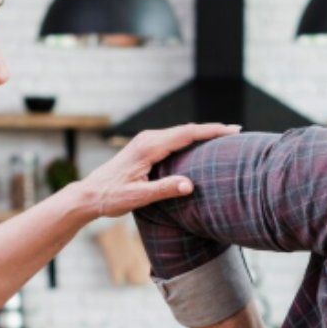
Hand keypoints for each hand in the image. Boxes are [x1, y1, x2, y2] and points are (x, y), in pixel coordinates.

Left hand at [76, 123, 240, 217]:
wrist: (89, 194)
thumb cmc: (111, 197)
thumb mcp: (138, 197)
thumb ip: (164, 189)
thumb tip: (190, 185)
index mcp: (148, 147)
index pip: (187, 134)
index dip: (211, 131)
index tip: (232, 130)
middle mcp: (148, 139)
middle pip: (186, 130)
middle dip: (212, 130)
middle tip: (237, 132)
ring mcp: (145, 141)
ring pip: (180, 133)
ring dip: (202, 134)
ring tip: (224, 137)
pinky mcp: (144, 147)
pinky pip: (173, 139)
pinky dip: (190, 139)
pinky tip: (200, 145)